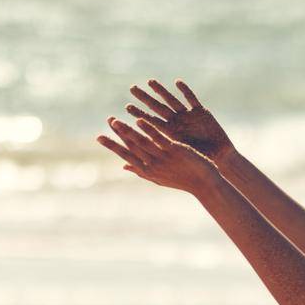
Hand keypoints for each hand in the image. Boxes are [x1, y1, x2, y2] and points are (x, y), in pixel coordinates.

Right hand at [96, 116, 220, 195]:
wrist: (204, 184)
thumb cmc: (182, 181)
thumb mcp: (159, 178)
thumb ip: (141, 171)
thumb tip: (124, 166)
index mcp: (148, 171)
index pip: (127, 156)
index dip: (113, 146)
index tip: (99, 137)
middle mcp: (153, 165)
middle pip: (132, 148)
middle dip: (118, 134)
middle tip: (107, 121)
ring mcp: (164, 158)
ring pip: (141, 143)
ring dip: (127, 131)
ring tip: (116, 120)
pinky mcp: (175, 151)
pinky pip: (159, 139)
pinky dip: (148, 130)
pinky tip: (138, 120)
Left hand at [125, 78, 236, 161]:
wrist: (219, 158)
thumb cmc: (199, 161)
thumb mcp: (178, 157)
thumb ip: (161, 154)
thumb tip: (133, 165)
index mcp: (170, 133)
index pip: (152, 121)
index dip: (140, 114)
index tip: (127, 107)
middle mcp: (177, 122)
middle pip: (158, 107)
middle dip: (146, 98)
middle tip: (132, 88)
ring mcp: (189, 116)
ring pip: (172, 101)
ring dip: (162, 91)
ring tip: (150, 82)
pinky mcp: (202, 112)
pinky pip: (192, 99)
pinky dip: (186, 92)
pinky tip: (177, 82)